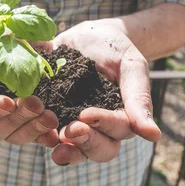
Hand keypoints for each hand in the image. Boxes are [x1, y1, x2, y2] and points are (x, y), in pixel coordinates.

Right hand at [0, 44, 59, 146]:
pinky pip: (34, 135)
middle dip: (18, 118)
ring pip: (16, 135)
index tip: (7, 103)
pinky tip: (55, 135)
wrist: (0, 41)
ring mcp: (5, 124)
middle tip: (36, 104)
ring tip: (50, 117)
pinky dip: (45, 136)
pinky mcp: (25, 124)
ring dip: (34, 128)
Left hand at [49, 20, 161, 165]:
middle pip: (97, 149)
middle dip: (84, 143)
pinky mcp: (51, 117)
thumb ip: (139, 97)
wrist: (87, 36)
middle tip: (70, 130)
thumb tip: (153, 135)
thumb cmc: (115, 49)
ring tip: (52, 142)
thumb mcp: (130, 65)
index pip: (117, 131)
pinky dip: (40, 134)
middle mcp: (99, 129)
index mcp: (122, 118)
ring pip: (74, 148)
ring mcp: (74, 125)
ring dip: (64, 148)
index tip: (88, 114)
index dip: (103, 126)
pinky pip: (47, 134)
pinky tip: (31, 129)